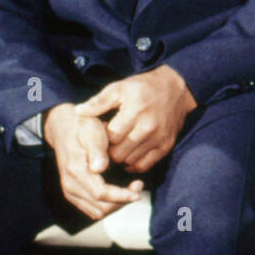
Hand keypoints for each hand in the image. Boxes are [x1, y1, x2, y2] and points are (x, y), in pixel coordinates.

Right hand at [43, 103, 144, 220]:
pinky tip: (120, 192)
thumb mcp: (92, 132)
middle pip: (101, 208)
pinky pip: (93, 209)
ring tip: (131, 189)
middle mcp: (70, 186)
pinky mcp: (73, 195)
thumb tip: (99, 168)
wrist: (64, 129)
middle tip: (138, 186)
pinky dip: (109, 205)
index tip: (138, 191)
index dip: (121, 196)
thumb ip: (96, 151)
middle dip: (123, 201)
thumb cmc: (83, 128)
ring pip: (98, 212)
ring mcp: (70, 192)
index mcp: (76, 171)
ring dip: (117, 205)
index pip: (101, 194)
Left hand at [75, 65, 196, 172]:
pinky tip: (129, 154)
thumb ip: (98, 102)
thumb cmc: (142, 88)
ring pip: (130, 162)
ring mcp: (159, 139)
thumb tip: (78, 112)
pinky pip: (144, 166)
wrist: (176, 89)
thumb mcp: (119, 88)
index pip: (111, 137)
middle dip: (109, 150)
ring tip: (119, 146)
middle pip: (119, 154)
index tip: (101, 131)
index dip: (102, 137)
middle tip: (108, 142)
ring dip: (121, 158)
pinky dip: (133, 164)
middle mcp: (148, 128)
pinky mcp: (166, 147)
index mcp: (135, 111)